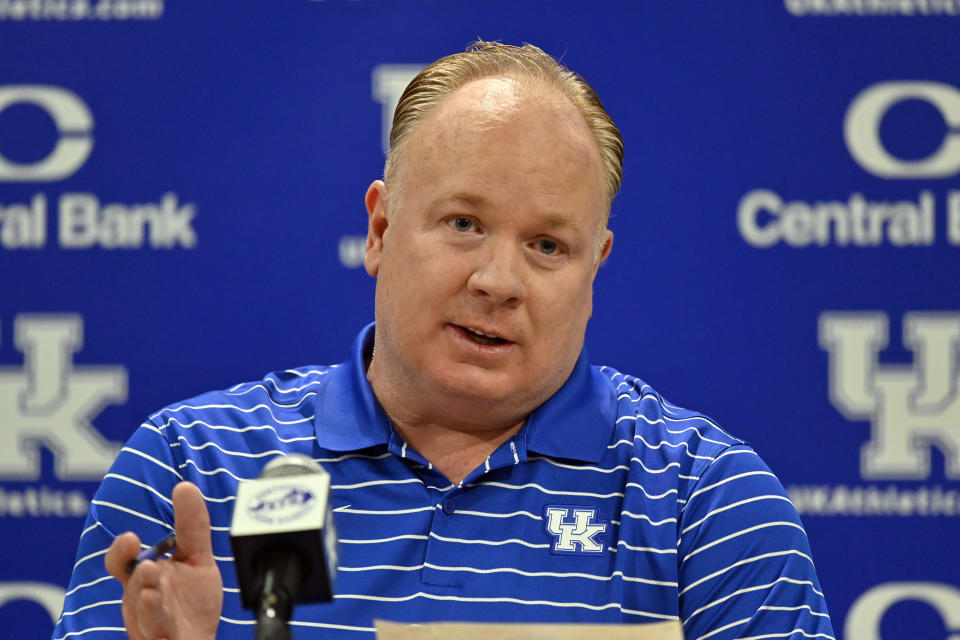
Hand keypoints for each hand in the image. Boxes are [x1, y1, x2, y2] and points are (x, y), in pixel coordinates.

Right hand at [105, 482, 222, 639]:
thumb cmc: (190, 602)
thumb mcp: (197, 559)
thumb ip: (192, 526)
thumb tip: (184, 486)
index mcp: (144, 578)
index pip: (123, 561)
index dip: (121, 551)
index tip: (131, 538)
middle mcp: (141, 599)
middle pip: (131, 587)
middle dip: (135, 575)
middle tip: (146, 563)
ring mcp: (151, 622)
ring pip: (142, 611)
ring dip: (146, 597)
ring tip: (151, 582)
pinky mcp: (162, 639)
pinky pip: (156, 632)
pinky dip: (155, 619)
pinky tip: (159, 603)